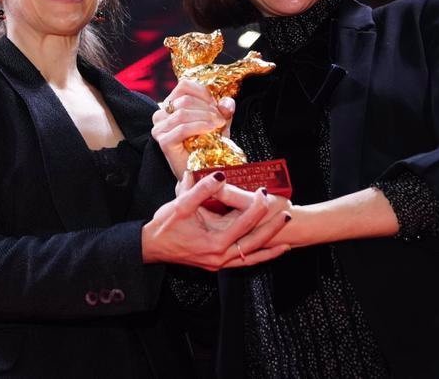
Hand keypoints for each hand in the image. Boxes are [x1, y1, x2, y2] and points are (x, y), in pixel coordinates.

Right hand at [142, 173, 290, 270]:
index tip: (263, 192)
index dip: (256, 207)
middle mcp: (219, 256)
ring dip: (270, 247)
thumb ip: (201, 189)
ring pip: (252, 256)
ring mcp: (219, 263)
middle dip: (271, 227)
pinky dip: (259, 257)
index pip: (243, 223)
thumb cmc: (164, 226)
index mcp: (213, 242)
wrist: (151, 247)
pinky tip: (270, 251)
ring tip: (288, 240)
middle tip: (286, 212)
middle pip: (254, 242)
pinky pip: (244, 262)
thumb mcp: (181, 204)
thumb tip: (219, 174)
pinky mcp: (218, 264)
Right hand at [151, 79, 234, 176]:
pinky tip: (212, 128)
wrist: (204, 172)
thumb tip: (227, 102)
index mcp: (171, 105)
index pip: (184, 86)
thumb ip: (223, 109)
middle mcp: (161, 114)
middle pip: (185, 99)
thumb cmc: (209, 145)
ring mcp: (160, 129)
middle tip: (221, 118)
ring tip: (218, 124)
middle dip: (207, 107)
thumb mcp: (219, 122)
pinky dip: (199, 126)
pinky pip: (182, 128)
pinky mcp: (163, 142)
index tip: (217, 105)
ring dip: (205, 116)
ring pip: (183, 112)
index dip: (204, 93)